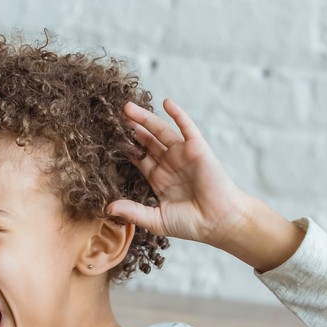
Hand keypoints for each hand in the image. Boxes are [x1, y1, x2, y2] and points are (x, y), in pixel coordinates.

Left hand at [107, 99, 247, 246]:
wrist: (219, 222)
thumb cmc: (191, 224)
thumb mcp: (156, 220)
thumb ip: (133, 212)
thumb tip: (108, 208)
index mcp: (158, 178)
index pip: (137, 158)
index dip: (124, 148)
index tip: (108, 137)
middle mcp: (169, 163)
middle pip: (146, 141)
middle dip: (131, 129)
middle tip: (114, 117)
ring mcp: (182, 154)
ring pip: (160, 131)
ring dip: (145, 118)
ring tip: (127, 108)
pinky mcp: (197, 148)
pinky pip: (186, 127)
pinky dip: (178, 114)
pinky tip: (166, 102)